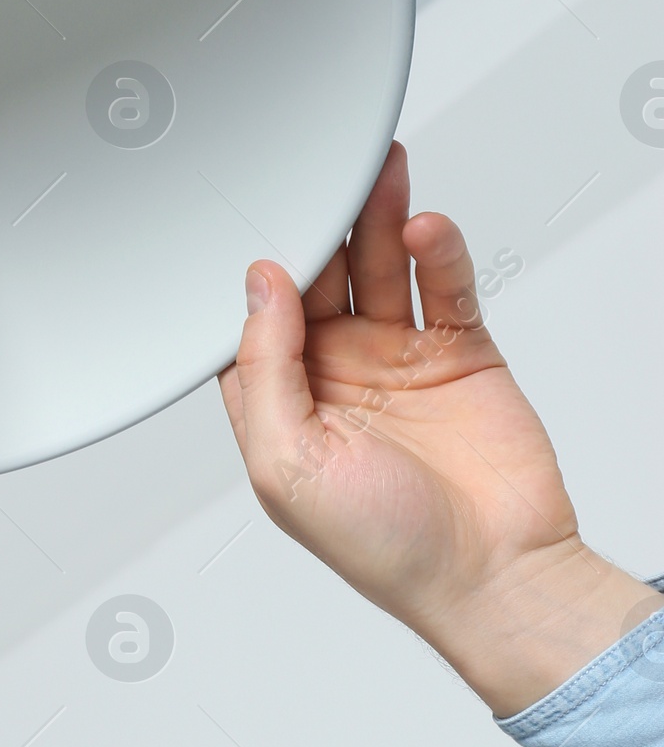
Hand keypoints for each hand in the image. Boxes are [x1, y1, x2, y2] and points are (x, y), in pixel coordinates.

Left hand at [220, 143, 657, 715]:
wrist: (495, 575)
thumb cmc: (385, 547)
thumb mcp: (286, 465)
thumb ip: (263, 372)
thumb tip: (258, 287)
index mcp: (282, 402)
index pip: (253, 317)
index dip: (253, 269)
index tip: (252, 218)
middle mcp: (336, 374)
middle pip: (317, 276)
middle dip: (317, 225)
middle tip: (318, 171)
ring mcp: (399, 358)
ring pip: (378, 265)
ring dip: (374, 217)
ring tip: (374, 171)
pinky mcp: (460, 351)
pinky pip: (444, 283)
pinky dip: (436, 249)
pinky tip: (423, 225)